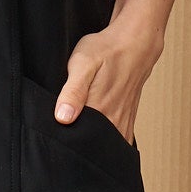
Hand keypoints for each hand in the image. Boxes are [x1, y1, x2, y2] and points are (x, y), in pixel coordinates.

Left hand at [54, 20, 161, 144]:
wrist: (135, 44)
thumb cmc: (107, 51)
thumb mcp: (82, 64)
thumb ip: (73, 92)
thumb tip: (63, 118)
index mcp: (99, 110)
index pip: (78, 141)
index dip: (65, 143)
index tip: (55, 140)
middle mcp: (113, 121)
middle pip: (92, 147)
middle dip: (78, 148)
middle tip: (64, 140)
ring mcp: (122, 122)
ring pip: (106, 146)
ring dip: (93, 147)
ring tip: (80, 140)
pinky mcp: (128, 119)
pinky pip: (118, 141)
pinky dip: (107, 143)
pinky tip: (96, 139)